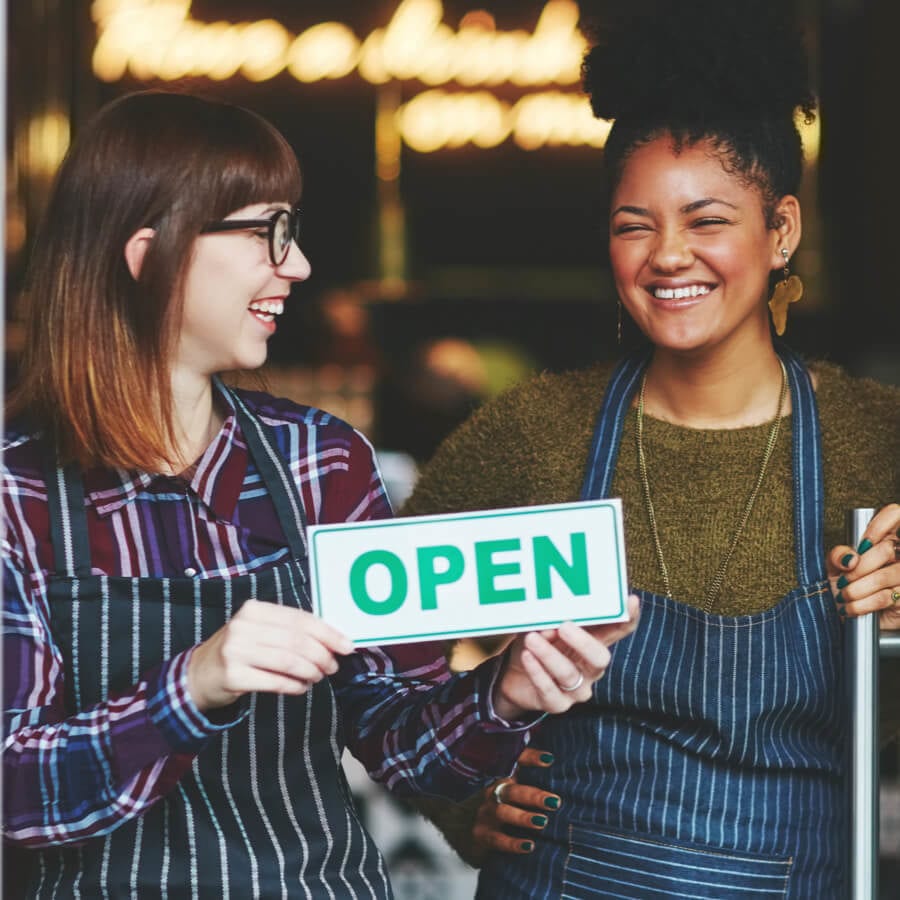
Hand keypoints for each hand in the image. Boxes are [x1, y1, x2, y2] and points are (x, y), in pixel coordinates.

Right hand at [187, 599, 353, 709]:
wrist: (198, 675)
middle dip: (322, 655)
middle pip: (297, 641)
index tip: (347, 646)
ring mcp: (236, 651)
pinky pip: (275, 682)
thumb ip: (290, 631)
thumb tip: (333, 640)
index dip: (328, 633)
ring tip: (318, 677)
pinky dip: (294, 686)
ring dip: (311, 672)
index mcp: (255, 609)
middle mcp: (243, 626)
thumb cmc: (239, 651)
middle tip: (333, 666)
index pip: (300, 619)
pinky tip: (301, 687)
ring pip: (289, 661)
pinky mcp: (232, 676)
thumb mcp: (260, 631)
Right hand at [471, 747, 559, 861]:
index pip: (515, 761)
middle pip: (511, 789)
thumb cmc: (506, 807)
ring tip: (542, 822)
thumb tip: (559, 769)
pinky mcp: (481, 834)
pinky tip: (529, 846)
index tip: (549, 760)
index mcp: (505, 777)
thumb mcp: (516, 792)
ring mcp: (485, 813)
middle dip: (533, 795)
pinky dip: (513, 843)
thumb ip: (535, 781)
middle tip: (555, 802)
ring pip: (502, 812)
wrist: (473, 831)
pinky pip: (497, 839)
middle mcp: (493, 791)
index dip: (530, 758)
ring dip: (523, 817)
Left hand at [492, 594, 639, 719]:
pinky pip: (549, 690)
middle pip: (600, 658)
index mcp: (593, 643)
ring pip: (568, 674)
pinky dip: (537, 672)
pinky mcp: (557, 704)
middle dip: (583, 642)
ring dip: (548, 654)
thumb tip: (552, 625)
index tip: (631, 601)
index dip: (628, 618)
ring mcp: (576, 689)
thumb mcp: (542, 627)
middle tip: (564, 626)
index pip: (619, 631)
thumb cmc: (535, 644)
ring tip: (531, 638)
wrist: (511, 676)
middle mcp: (591, 668)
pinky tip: (527, 657)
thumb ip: (551, 623)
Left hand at [827, 503, 899, 629]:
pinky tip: (851, 607)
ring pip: (885, 576)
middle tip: (844, 579)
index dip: (879, 526)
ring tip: (844, 595)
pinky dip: (861, 604)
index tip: (862, 544)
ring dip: (857, 588)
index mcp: (886, 539)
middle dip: (859, 566)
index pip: (894, 514)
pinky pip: (885, 598)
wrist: (849, 613)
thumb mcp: (835, 565)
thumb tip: (851, 558)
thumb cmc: (844, 584)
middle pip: (887, 549)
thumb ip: (838, 554)